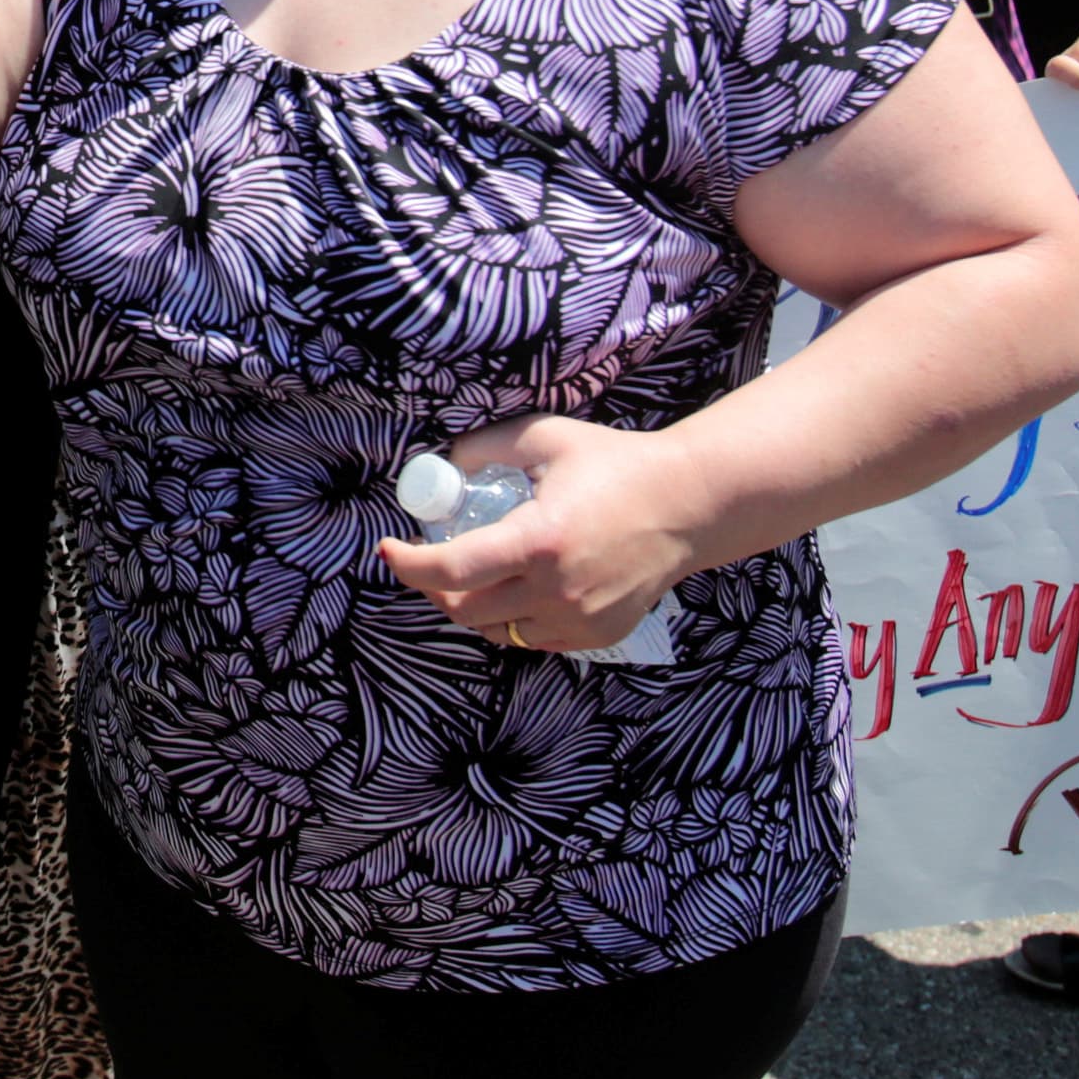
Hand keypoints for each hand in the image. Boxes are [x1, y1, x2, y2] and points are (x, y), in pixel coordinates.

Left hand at [375, 415, 703, 653]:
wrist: (689, 504)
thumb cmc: (616, 464)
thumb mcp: (544, 440)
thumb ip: (483, 448)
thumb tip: (441, 467)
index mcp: (539, 540)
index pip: (452, 569)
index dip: (409, 564)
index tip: (388, 547)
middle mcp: (557, 589)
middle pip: (465, 607)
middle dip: (432, 585)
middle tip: (426, 559)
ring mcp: (579, 618)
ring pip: (495, 630)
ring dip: (469, 605)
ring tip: (467, 574)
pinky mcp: (596, 635)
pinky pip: (531, 638)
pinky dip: (510, 619)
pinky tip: (513, 588)